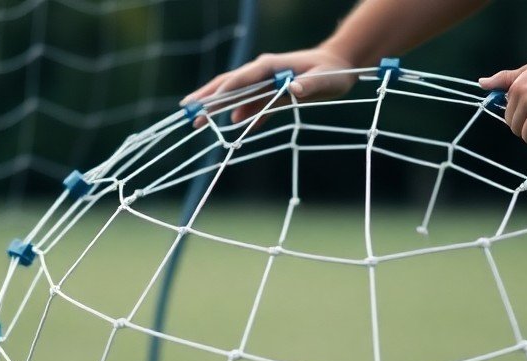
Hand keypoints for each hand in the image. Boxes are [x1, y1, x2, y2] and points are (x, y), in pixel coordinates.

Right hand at [182, 48, 356, 124]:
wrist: (339, 67)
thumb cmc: (333, 72)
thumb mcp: (324, 80)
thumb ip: (308, 85)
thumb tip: (292, 91)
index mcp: (270, 66)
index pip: (241, 79)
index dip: (224, 91)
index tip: (206, 103)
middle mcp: (263, 73)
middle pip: (229, 85)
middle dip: (208, 98)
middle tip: (187, 111)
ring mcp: (266, 84)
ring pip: (236, 96)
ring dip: (217, 108)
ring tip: (198, 121)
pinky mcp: (273, 95)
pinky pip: (253, 107)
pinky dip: (242, 117)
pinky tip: (232, 129)